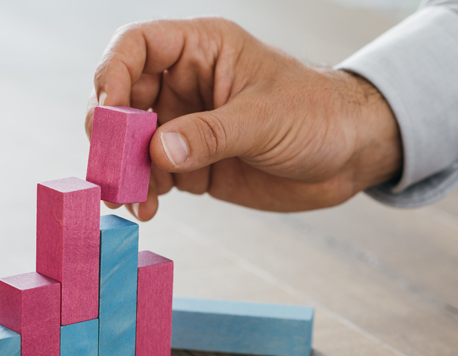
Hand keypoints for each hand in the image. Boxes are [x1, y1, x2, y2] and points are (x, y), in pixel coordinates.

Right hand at [85, 17, 400, 220]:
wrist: (349, 155)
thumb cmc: (319, 114)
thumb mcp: (265, 119)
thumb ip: (211, 134)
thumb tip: (157, 151)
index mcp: (202, 50)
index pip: (138, 46)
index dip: (112, 74)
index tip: (108, 113)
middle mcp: (186, 85)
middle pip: (124, 99)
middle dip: (111, 135)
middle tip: (111, 168)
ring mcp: (188, 125)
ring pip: (134, 143)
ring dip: (126, 171)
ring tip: (133, 198)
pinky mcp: (194, 163)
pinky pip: (155, 175)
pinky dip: (145, 193)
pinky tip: (149, 208)